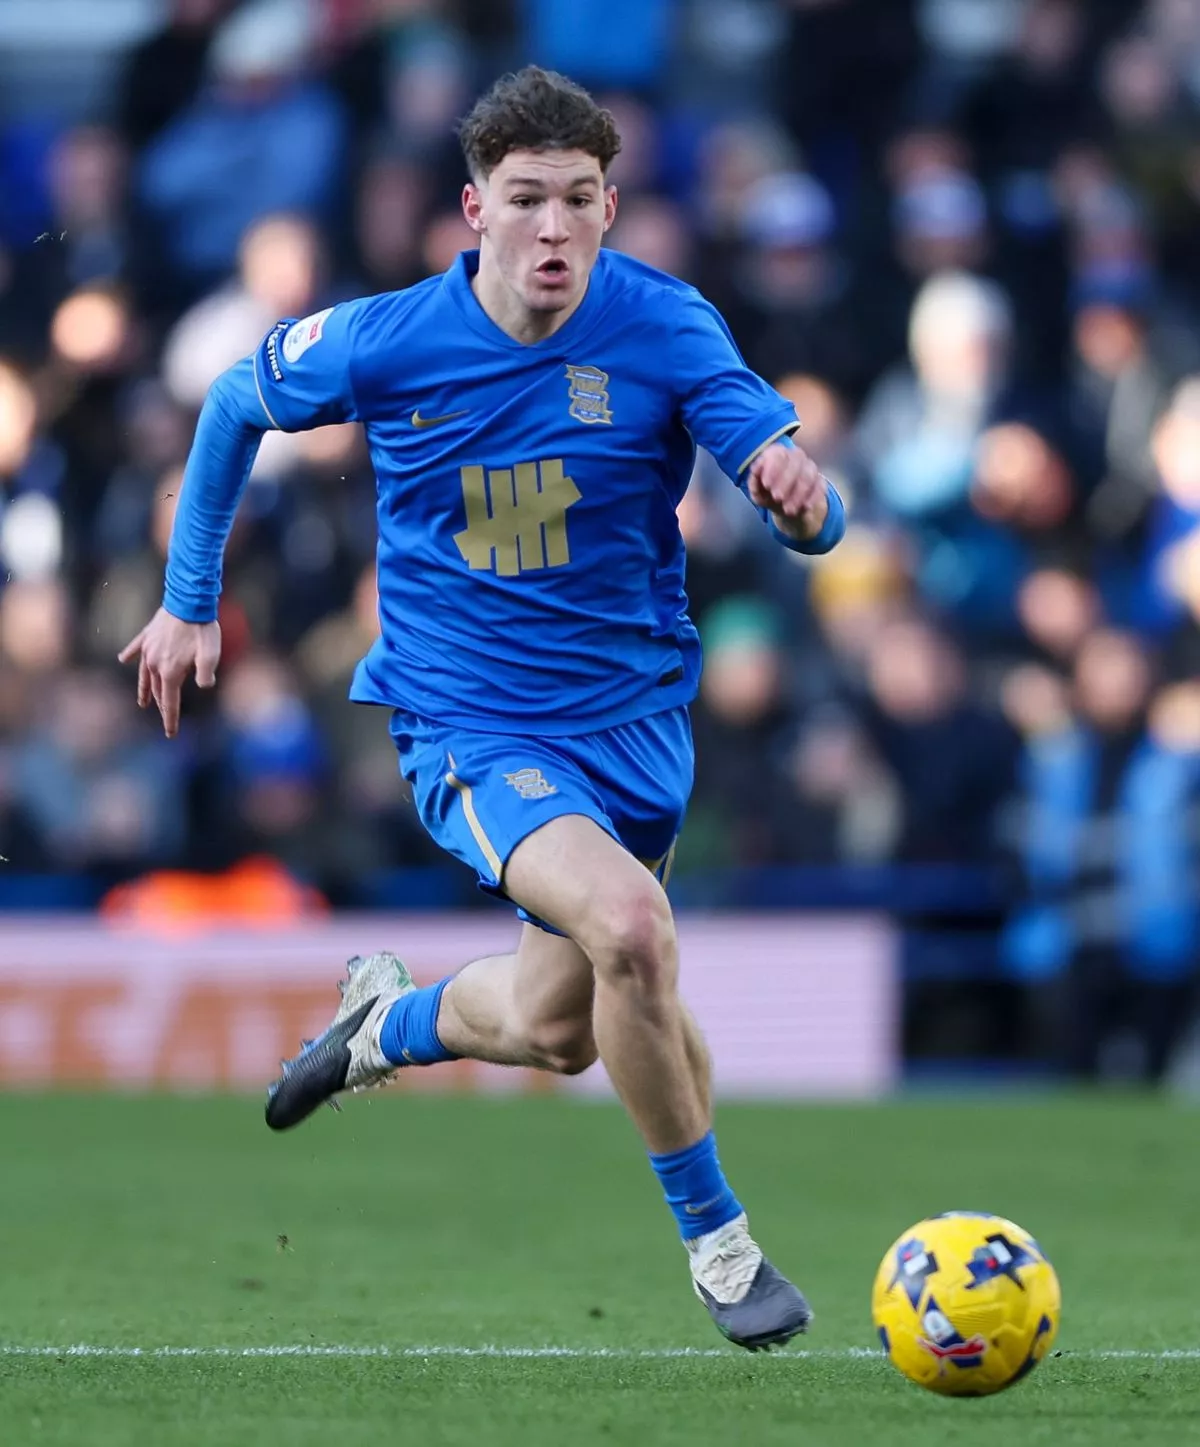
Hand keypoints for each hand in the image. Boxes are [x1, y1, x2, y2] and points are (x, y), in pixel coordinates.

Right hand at [118, 608, 220, 738]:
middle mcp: (154, 663)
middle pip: (158, 691)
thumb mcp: (211, 656)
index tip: (170, 734)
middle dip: (162, 705)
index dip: (170, 719)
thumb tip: (203, 686)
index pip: (169, 702)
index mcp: (169, 672)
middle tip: (165, 717)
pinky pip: (135, 648)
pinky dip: (129, 655)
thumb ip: (206, 675)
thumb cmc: (202, 630)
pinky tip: (123, 659)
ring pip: (144, 675)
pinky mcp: (148, 635)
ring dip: (144, 689)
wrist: (188, 601)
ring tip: (143, 702)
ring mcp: (149, 649)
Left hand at [747, 441, 828, 540]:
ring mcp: (810, 467)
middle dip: (785, 480)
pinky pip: (820, 486)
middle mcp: (795, 456)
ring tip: (789, 509)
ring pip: (809, 473)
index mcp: (777, 454)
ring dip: (798, 492)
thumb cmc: (769, 495)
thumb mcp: (758, 492)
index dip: (772, 467)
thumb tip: (756, 467)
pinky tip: (804, 508)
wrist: (787, 509)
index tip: (766, 485)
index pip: (777, 452)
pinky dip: (812, 497)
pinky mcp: (820, 481)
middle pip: (795, 460)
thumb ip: (754, 480)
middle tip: (777, 498)